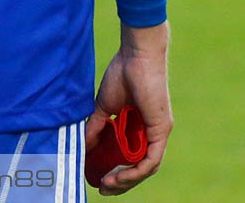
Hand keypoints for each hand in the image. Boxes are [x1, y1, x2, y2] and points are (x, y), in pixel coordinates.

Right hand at [87, 21, 172, 194]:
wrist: (136, 56)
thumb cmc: (122, 74)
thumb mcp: (103, 106)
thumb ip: (95, 127)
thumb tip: (83, 146)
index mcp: (138, 128)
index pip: (130, 158)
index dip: (115, 171)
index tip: (98, 178)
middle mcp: (151, 133)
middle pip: (139, 167)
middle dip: (121, 182)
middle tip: (103, 189)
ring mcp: (158, 132)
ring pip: (147, 167)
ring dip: (128, 180)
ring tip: (108, 184)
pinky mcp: (161, 130)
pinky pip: (152, 159)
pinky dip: (137, 170)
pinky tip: (122, 175)